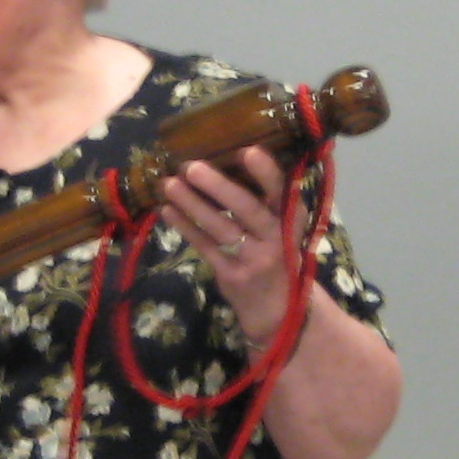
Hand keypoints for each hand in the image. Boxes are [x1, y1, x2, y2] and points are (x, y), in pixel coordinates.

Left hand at [161, 145, 300, 340]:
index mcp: (291, 219)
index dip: (266, 172)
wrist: (279, 308)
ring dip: (192, 204)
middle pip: (246, 208)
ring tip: (168, 184)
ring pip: (220, 227)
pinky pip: (205, 246)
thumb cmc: (278, 253)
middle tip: (190, 166)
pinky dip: (186, 227)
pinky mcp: (231, 275)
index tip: (247, 151)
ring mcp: (253, 259)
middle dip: (218, 186)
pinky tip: (167, 210)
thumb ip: (267, 200)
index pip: (281, 191)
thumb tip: (228, 156)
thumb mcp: (284, 227)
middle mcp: (276, 238)